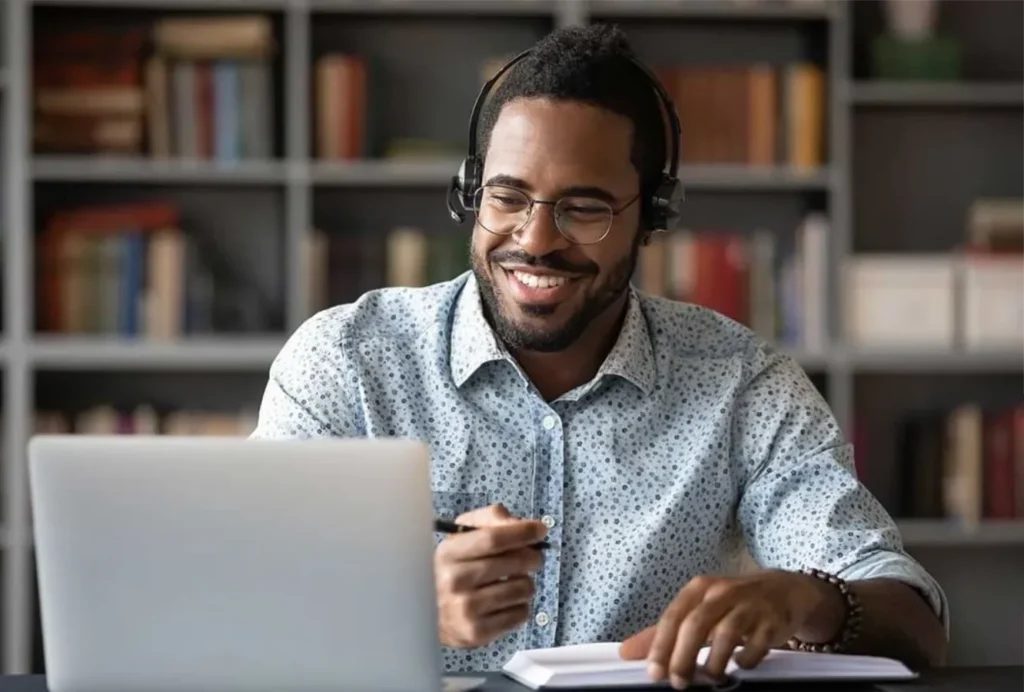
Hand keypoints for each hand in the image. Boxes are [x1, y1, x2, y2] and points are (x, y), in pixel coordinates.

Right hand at [435, 504, 548, 647]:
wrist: (426, 614)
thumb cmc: (452, 569)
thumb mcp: (461, 537)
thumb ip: (491, 520)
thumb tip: (524, 526)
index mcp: (448, 553)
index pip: (493, 539)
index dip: (522, 532)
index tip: (540, 530)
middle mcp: (454, 581)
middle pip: (514, 563)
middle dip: (532, 557)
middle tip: (532, 558)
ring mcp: (465, 610)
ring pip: (523, 588)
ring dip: (525, 582)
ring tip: (511, 582)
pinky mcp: (477, 633)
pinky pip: (521, 614)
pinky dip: (520, 606)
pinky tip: (505, 603)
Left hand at [619, 570, 839, 687]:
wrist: (784, 590)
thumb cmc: (733, 602)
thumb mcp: (698, 609)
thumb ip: (665, 631)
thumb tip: (627, 652)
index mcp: (699, 589)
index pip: (673, 616)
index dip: (660, 646)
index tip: (653, 673)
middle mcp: (722, 592)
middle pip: (696, 625)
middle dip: (683, 657)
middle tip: (678, 683)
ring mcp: (749, 605)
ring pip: (726, 634)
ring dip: (714, 662)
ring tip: (710, 678)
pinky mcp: (772, 620)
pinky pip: (756, 644)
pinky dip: (745, 660)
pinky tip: (740, 666)